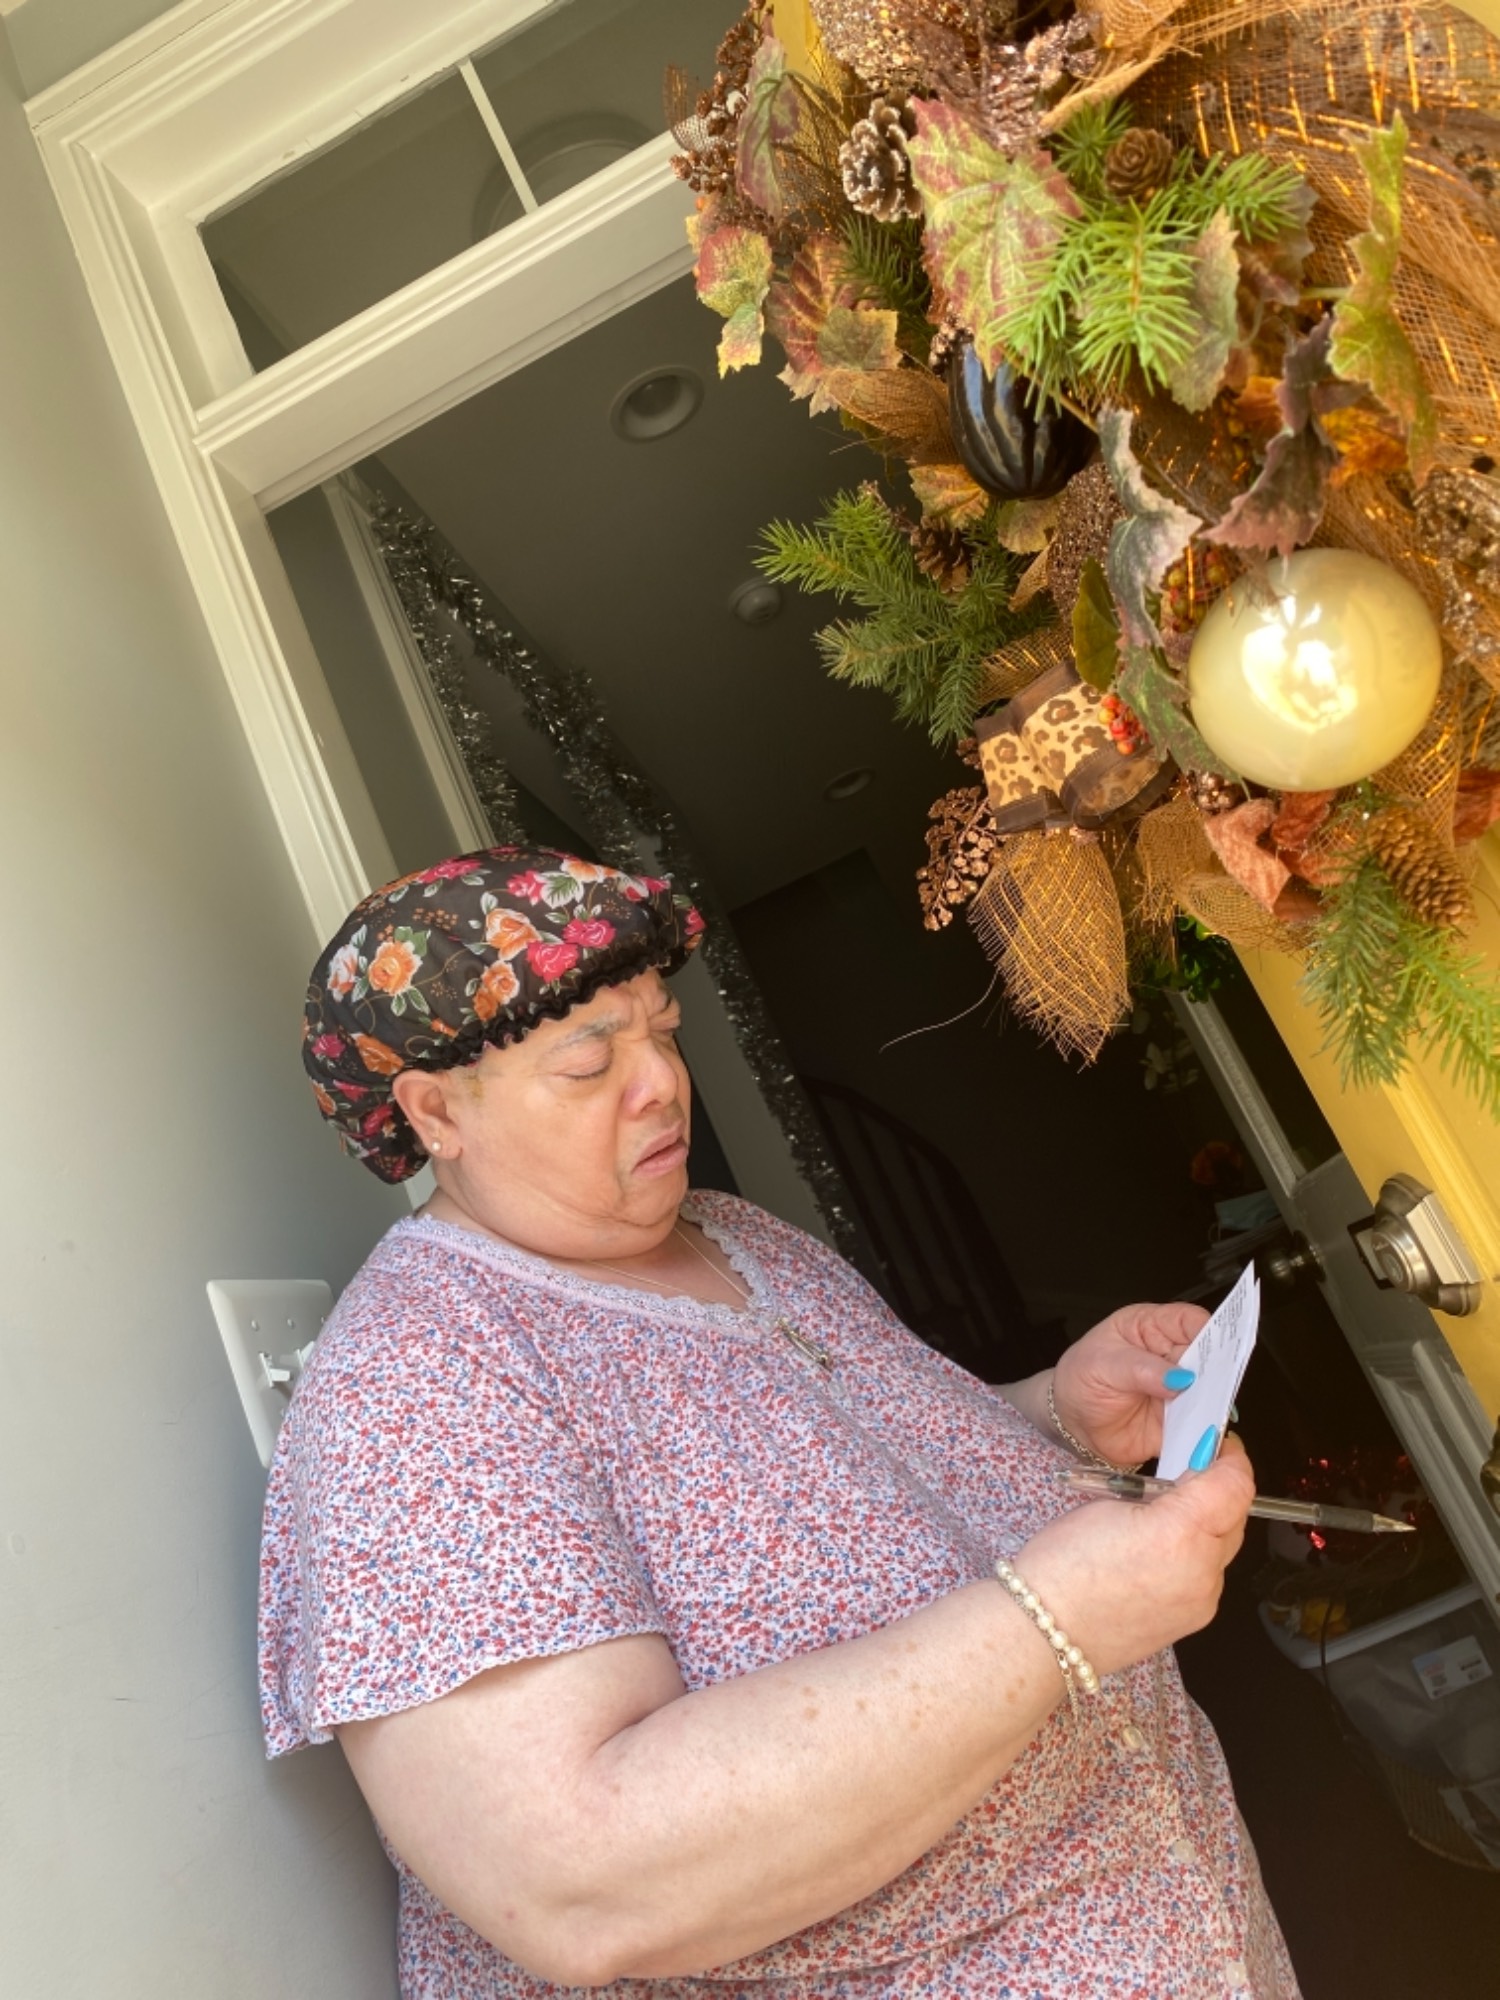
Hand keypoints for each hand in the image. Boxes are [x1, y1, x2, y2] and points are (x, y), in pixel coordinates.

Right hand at [1018, 1435, 1254, 1676]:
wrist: (1046, 1630)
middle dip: (1220, 1490)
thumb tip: (1187, 1483)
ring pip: (1224, 1547)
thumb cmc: (1064, 1563)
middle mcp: (1203, 1571)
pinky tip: (1160, 1554)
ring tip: (1166, 1519)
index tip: (1216, 1446)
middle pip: (1237, 1515)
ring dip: (1209, 1525)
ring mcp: (1203, 1601)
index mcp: (1179, 1532)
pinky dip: (1196, 1556)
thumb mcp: (1110, 1503)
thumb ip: (1160, 1492)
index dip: (1230, 1458)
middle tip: (1188, 1475)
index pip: (1235, 1484)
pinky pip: (1210, 1575)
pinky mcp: (1196, 1620)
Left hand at [1051, 1301, 1207, 1469]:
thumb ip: (1140, 1369)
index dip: (1210, 1331)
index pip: (1191, 1321)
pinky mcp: (1180, 1422)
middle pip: (1210, 1358)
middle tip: (1217, 1387)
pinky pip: (1201, 1426)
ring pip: (1212, 1393)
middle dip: (1218, 1372)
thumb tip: (1180, 1379)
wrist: (1071, 1423)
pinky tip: (1203, 1437)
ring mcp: (1180, 1391)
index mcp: (1152, 1328)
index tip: (1221, 1348)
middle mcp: (1173, 1357)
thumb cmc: (1081, 1379)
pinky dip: (1205, 1433)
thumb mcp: (1101, 1365)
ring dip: (1214, 1405)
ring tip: (1210, 1414)